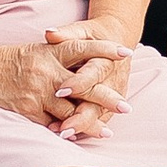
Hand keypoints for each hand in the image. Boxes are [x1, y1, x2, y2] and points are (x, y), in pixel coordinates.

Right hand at [0, 27, 133, 130]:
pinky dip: (65, 132)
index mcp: (50, 52)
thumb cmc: (9, 60)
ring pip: (69, 111)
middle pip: (83, 85)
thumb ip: (60, 54)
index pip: (82, 48)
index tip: (125, 53)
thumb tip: (87, 58)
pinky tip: (77, 139)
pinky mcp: (27, 111)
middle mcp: (46, 72)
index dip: (104, 49)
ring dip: (90, 123)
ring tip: (107, 132)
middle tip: (126, 107)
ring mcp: (37, 93)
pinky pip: (50, 125)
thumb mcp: (36, 50)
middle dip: (106, 97)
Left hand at [46, 17, 135, 139]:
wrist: (116, 40)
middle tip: (64, 128)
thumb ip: (67, 33)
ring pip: (99, 114)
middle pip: (99, 102)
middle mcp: (112, 79)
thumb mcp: (82, 31)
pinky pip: (98, 119)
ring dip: (83, 126)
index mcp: (105, 60)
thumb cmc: (94, 35)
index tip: (61, 90)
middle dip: (82, 116)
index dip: (79, 83)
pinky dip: (84, 128)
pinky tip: (66, 134)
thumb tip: (50, 34)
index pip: (93, 73)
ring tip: (62, 135)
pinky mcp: (110, 103)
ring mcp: (113, 94)